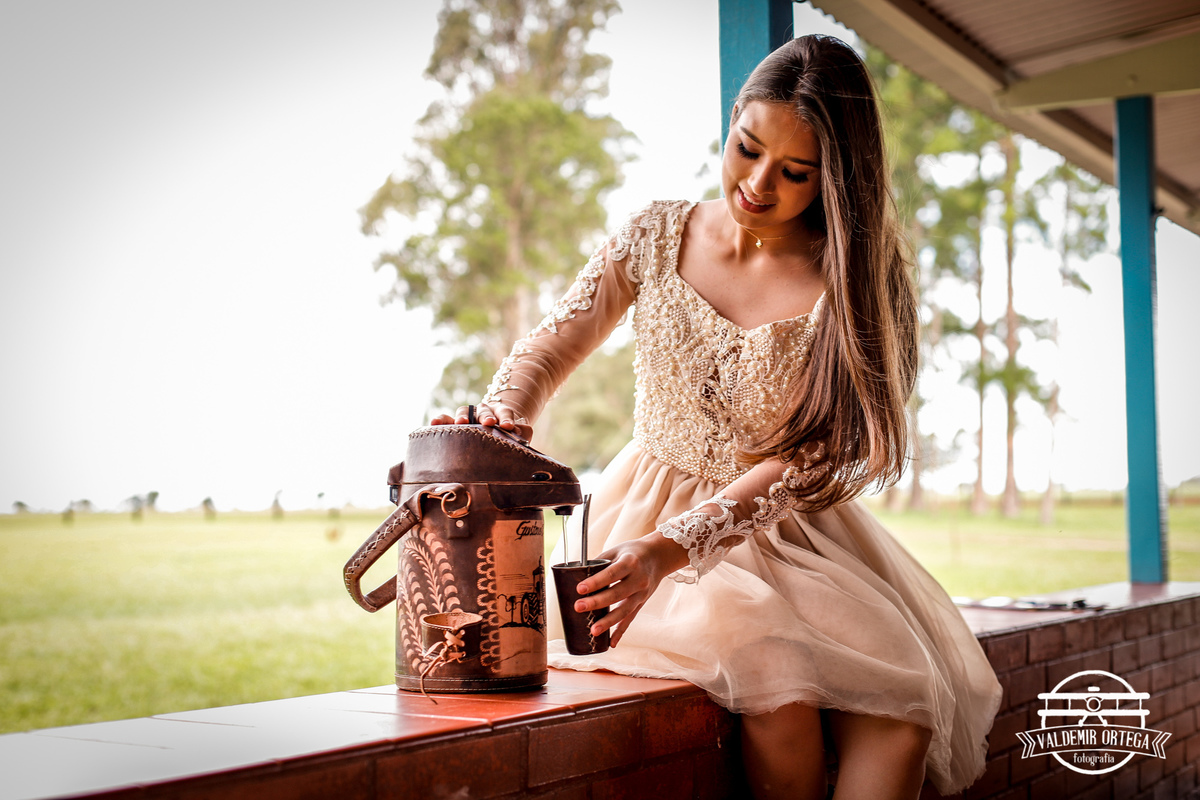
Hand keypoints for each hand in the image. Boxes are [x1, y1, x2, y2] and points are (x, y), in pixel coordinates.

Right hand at [429, 402, 532, 440]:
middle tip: (488, 423)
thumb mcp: (517, 437)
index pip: (504, 412)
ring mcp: (467, 417)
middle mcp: (483, 412)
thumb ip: (521, 434)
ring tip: (461, 423)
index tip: (509, 427)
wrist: (491, 438)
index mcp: (500, 413)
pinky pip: (445, 420)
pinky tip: (434, 423)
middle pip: (484, 409)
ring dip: (463, 416)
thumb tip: (522, 434)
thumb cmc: (506, 440)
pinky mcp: (453, 424)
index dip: (506, 418)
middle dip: (486, 416)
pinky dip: (440, 420)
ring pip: (464, 411)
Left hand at [573, 533, 690, 646]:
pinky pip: (630, 619)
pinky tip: (611, 643)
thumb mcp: (616, 551)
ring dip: (609, 622)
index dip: (596, 582)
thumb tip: (576, 576)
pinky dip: (621, 632)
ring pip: (624, 610)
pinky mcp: (641, 603)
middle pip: (617, 594)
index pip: (611, 574)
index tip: (580, 588)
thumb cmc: (632, 552)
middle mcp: (638, 579)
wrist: (658, 556)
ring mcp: (641, 594)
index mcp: (630, 563)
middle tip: (579, 607)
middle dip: (597, 602)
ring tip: (593, 630)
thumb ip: (599, 564)